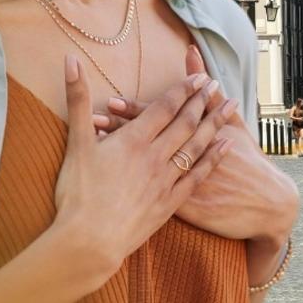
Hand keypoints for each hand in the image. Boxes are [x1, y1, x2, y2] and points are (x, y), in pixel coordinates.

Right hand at [52, 54, 234, 293]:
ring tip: (231, 106)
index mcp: (134, 139)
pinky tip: (227, 146)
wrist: (88, 243)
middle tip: (217, 84)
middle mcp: (155, 156)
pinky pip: (198, 175)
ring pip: (197, 145)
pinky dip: (214, 158)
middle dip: (202, 101)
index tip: (199, 76)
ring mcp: (166, 180)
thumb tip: (71, 59)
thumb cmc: (77, 194)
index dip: (183, 90)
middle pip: (185, 122)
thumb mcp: (75, 143)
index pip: (164, 107)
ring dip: (215, 123)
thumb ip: (77, 99)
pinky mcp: (170, 203)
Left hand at [94, 47, 299, 251]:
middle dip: (119, 132)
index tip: (111, 101)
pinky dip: (127, 187)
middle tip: (94, 121)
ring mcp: (180, 185)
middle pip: (146, 142)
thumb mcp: (234, 126)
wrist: (265, 204)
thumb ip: (210, 96)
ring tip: (96, 147)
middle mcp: (184, 159)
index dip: (134, 112)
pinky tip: (108, 183)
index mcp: (196, 137)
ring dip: (118, 158)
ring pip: (141, 168)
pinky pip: (147, 196)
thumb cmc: (248, 161)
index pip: (160, 120)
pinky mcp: (179, 209)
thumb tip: (194, 57)